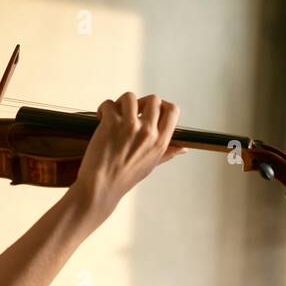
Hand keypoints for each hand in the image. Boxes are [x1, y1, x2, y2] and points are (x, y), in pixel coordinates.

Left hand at [71, 91, 186, 230]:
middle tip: (128, 114)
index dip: (162, 105)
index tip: (150, 111)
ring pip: (131, 97)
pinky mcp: (111, 124)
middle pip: (153, 99)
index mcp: (160, 142)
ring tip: (114, 114)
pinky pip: (110, 104)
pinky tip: (101, 118)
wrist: (101, 188)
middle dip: (140, 103)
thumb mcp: (151, 165)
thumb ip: (167, 152)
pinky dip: (104, 108)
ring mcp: (130, 127)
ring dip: (121, 103)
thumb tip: (184, 149)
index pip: (173, 111)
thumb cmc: (123, 178)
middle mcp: (148, 132)